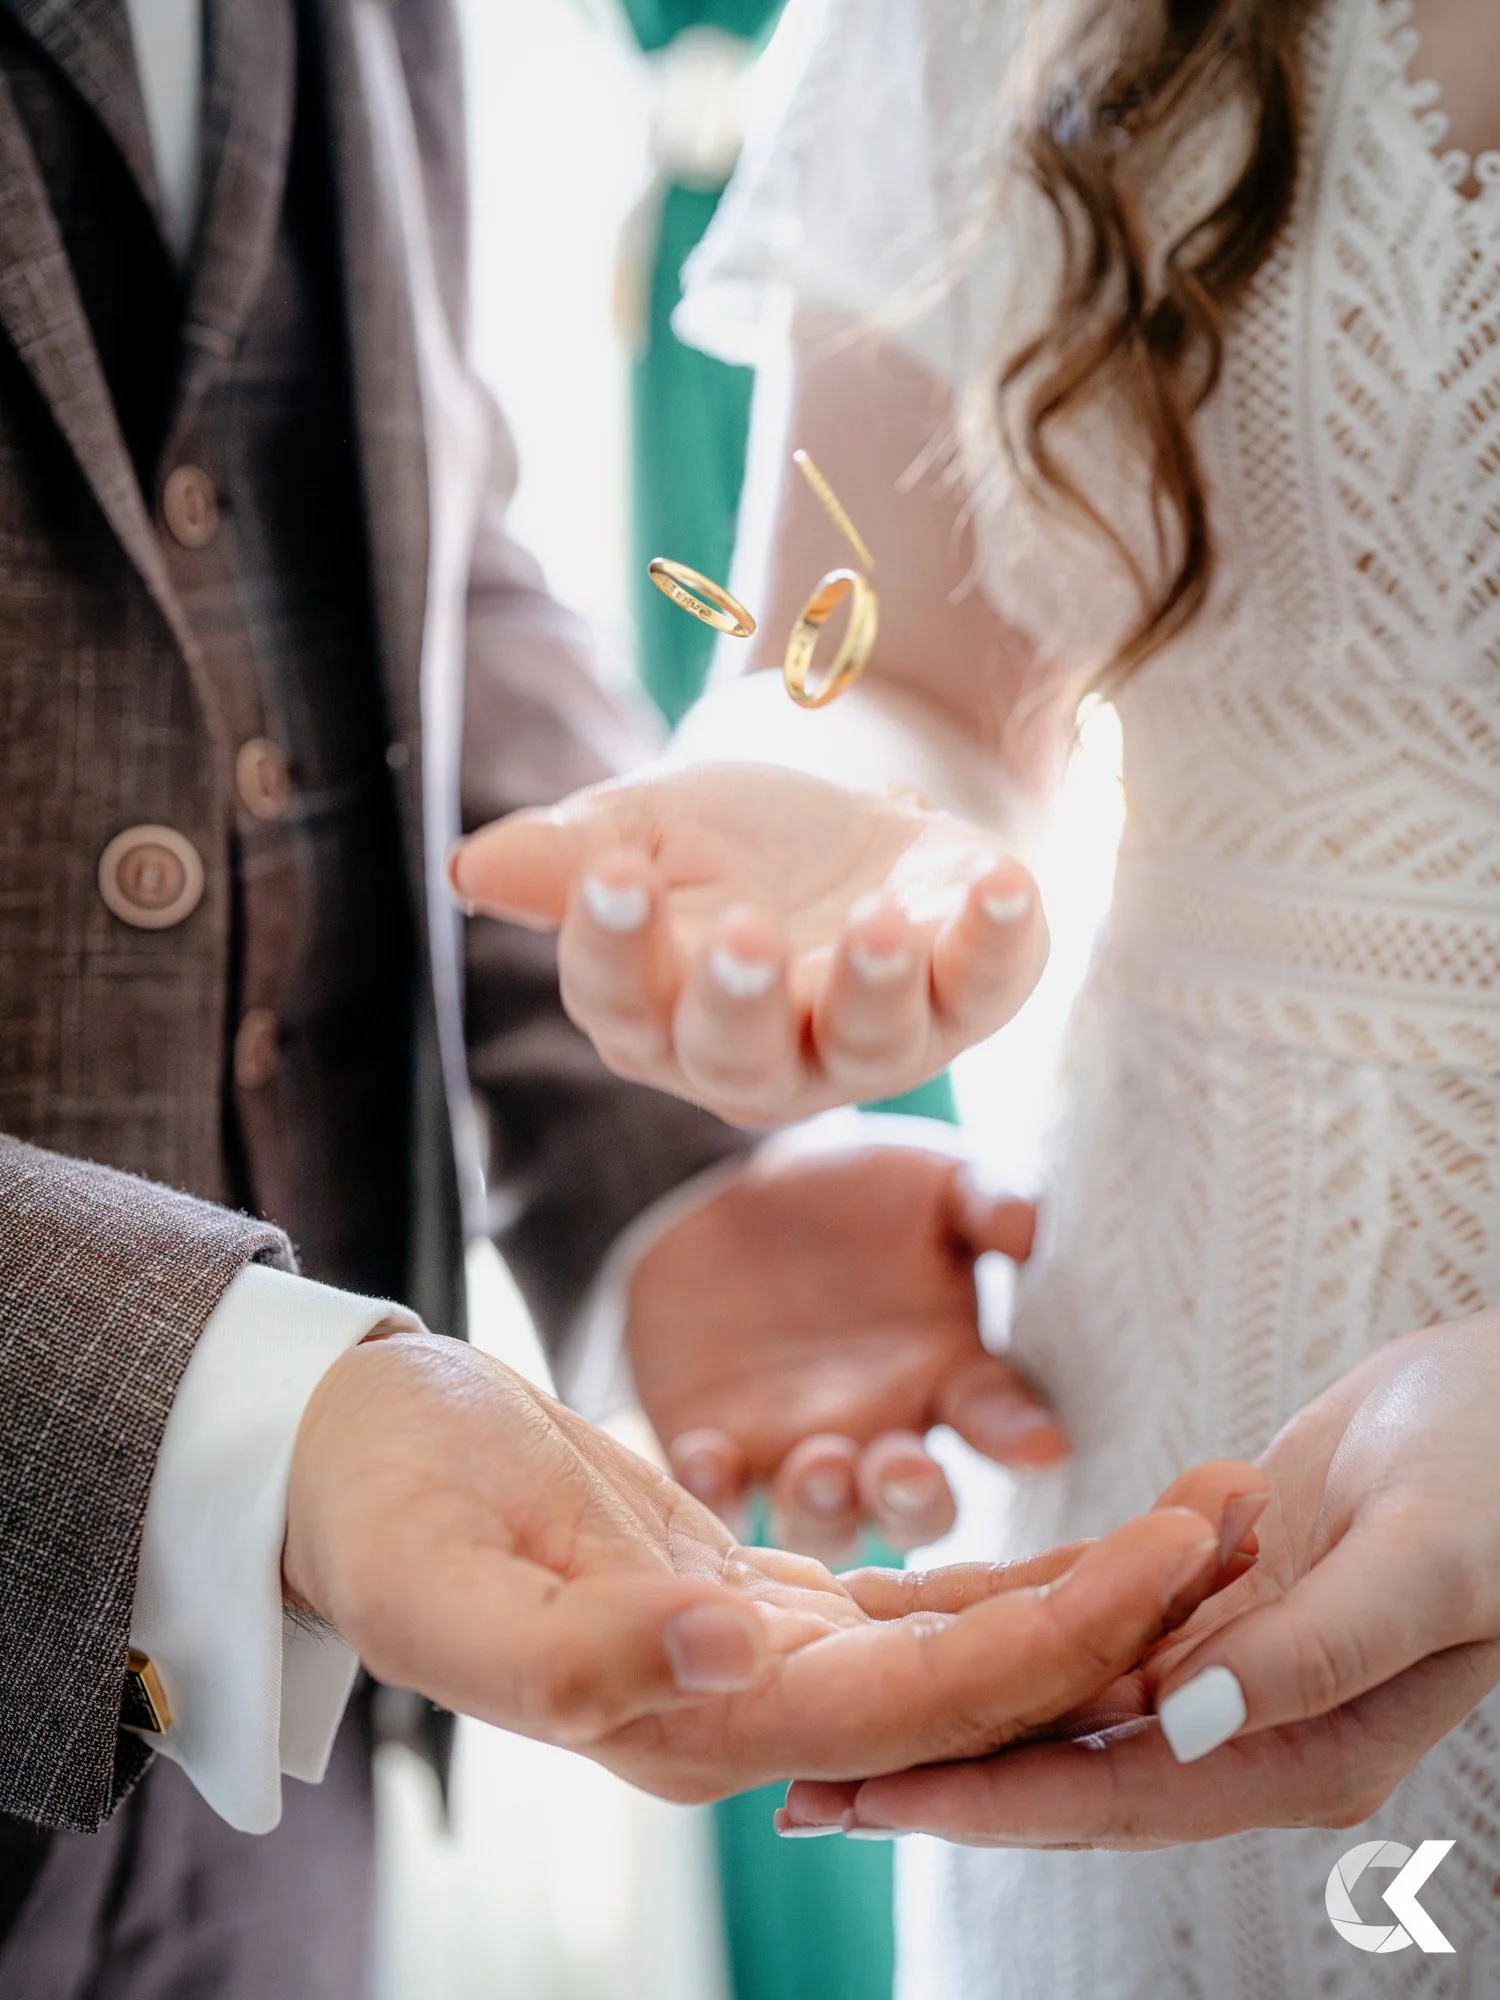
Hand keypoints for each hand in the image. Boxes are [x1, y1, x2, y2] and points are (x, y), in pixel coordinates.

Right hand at [283, 1328, 1256, 1802]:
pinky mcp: (760, 1601)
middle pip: (971, 1689)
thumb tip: (735, 1654)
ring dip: (1089, 1593)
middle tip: (1243, 1526)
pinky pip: (917, 1602)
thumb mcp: (450, 1581)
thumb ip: (582, 1650)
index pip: (915, 1706)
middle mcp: (745, 1711)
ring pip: (961, 1648)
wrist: (351, 1459)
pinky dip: (1014, 1568)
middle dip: (1116, 1619)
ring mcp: (758, 1659)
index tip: (1168, 1563)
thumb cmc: (384, 1508)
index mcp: (686, 1724)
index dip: (1051, 1642)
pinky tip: (1095, 1534)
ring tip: (1206, 1519)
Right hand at [447, 765, 1045, 1125]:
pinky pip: (985, 989)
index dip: (613, 949)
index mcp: (664, 1022)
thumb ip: (570, 857)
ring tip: (875, 922)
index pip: (622, 1006)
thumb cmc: (735, 848)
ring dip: (872, 986)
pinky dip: (997, 939)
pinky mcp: (967, 1000)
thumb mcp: (647, 832)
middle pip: (739, 1061)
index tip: (613, 874)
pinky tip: (1000, 882)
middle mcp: (765, 1058)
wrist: (861, 827)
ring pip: (868, 1047)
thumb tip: (470, 868)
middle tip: (741, 930)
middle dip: (739, 1000)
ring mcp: (871, 1040)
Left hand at [628, 1135, 1065, 1557]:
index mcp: (950, 1371)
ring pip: (824, 1517)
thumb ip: (986, 1201)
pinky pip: (719, 1493)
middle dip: (915, 1502)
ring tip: (822, 1466)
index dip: (1021, 1438)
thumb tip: (1031, 1224)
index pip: (1000, 1418)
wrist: (731, 1193)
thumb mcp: (931, 1182)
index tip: (1041, 1447)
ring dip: (825, 1507)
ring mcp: (800, 1449)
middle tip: (905, 1467)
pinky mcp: (720, 1448)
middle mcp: (884, 1429)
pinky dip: (716, 1490)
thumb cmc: (856, 1194)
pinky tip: (709, 1460)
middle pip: (916, 1505)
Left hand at [781, 1313, 1499, 1844]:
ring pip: (1051, 1691)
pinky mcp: (1195, 1593)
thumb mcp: (1421, 1563)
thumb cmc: (1496, 1480)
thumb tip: (1184, 1726)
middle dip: (935, 1773)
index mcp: (1303, 1751)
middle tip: (803, 1789)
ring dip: (941, 1697)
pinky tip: (898, 1601)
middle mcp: (1247, 1727)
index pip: (1118, 1796)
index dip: (991, 1800)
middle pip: (1063, 1764)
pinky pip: (1071, 1609)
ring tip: (822, 1702)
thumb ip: (1311, 1652)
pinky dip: (985, 1609)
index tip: (876, 1801)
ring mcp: (1218, 1663)